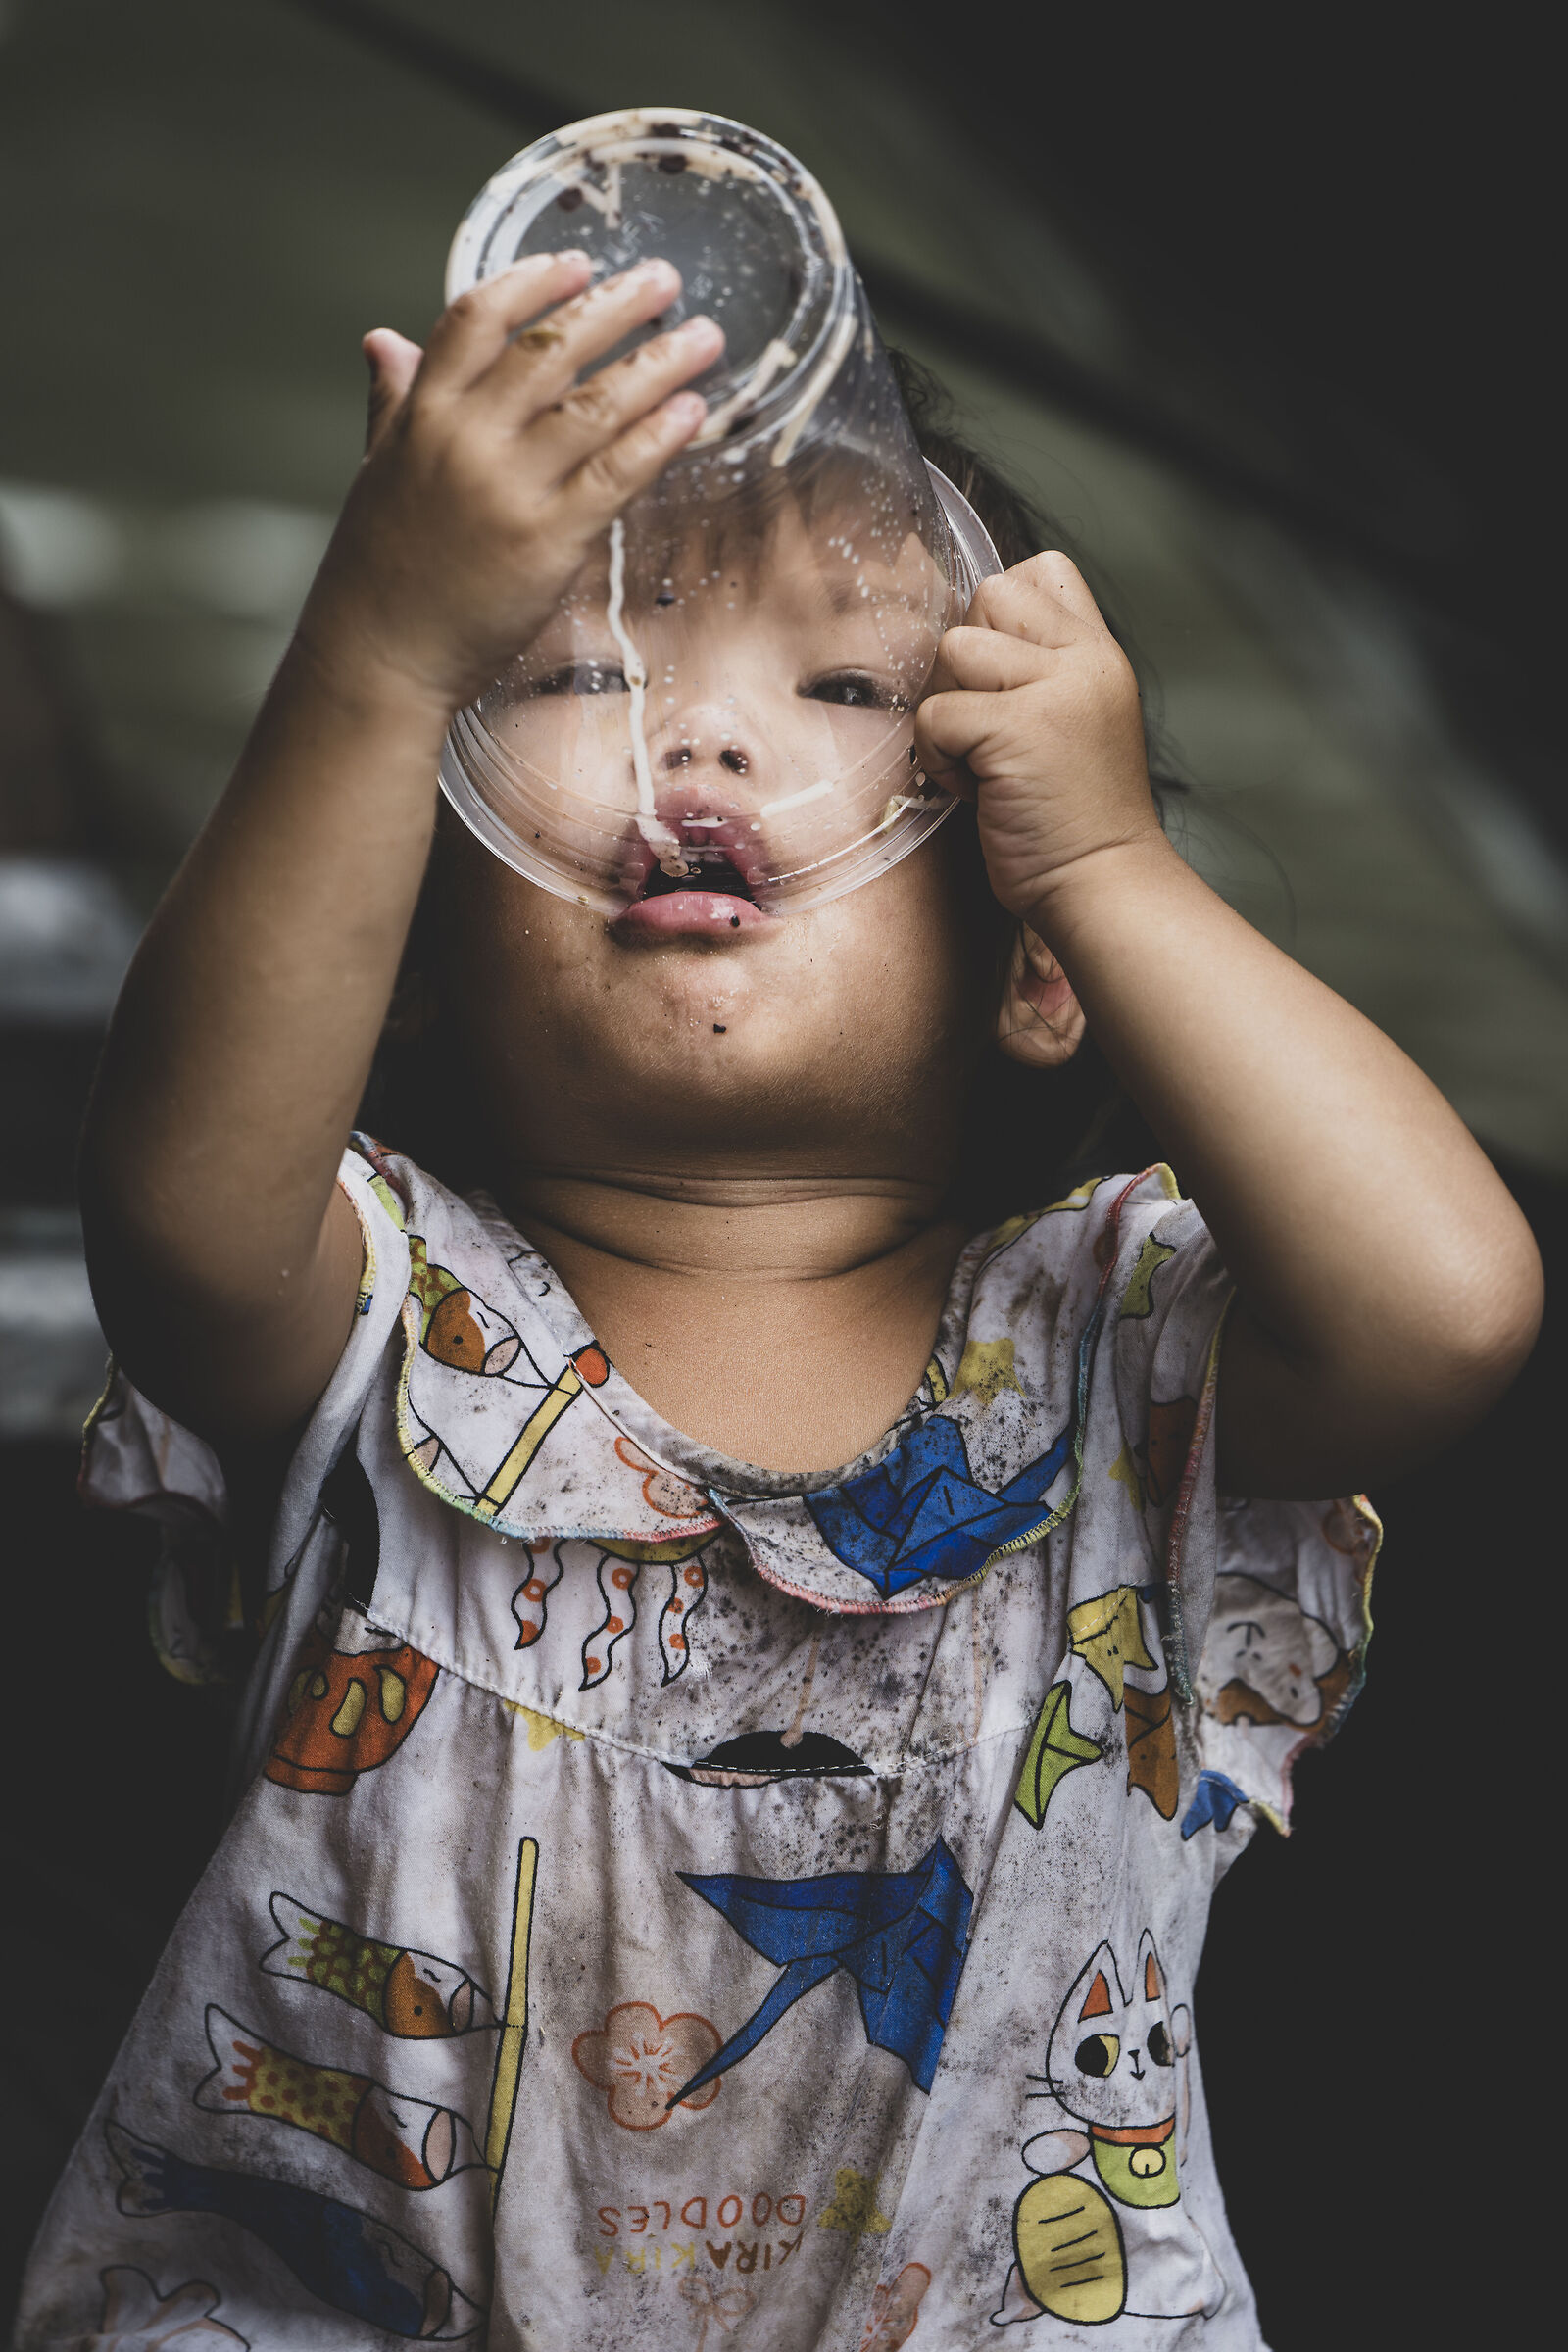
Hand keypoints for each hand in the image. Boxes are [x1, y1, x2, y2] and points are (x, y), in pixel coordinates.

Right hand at [297, 251, 722, 712]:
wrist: (379, 655)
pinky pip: (616, 473)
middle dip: (614, 305)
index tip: (576, 262)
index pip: (477, 318)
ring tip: (702, 337)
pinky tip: (691, 411)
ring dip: (658, 362)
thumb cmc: (380, 570)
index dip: (532, 282)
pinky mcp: (548, 541)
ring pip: (596, 404)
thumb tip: (385, 340)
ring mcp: (509, 488)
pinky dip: (658, 436)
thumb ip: (393, 399)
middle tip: (663, 280)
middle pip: (550, 347)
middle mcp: (466, 439)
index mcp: (422, 413)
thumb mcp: (379, 468)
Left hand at [914, 554, 1162, 927]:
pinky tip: (976, 789)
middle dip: (964, 663)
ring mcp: (1056, 691)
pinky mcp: (1018, 730)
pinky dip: (937, 758)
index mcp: (1100, 653)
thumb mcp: (1078, 720)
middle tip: (984, 727)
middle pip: (989, 595)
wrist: (1102, 883)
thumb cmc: (1074, 818)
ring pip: (954, 648)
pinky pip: (935, 714)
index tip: (1001, 685)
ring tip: (981, 761)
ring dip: (947, 710)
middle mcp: (1085, 660)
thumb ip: (1043, 670)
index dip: (1001, 618)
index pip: (1043, 571)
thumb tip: (966, 640)